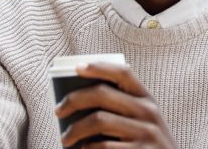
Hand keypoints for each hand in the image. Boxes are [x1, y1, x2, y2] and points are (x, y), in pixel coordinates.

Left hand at [55, 62, 177, 147]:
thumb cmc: (147, 143)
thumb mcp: (143, 120)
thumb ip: (122, 107)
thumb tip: (81, 99)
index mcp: (147, 99)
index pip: (123, 73)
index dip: (100, 67)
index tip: (78, 67)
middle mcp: (148, 112)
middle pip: (103, 94)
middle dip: (74, 100)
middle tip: (59, 110)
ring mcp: (144, 133)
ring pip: (99, 120)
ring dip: (75, 129)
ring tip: (66, 138)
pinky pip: (102, 146)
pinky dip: (86, 148)